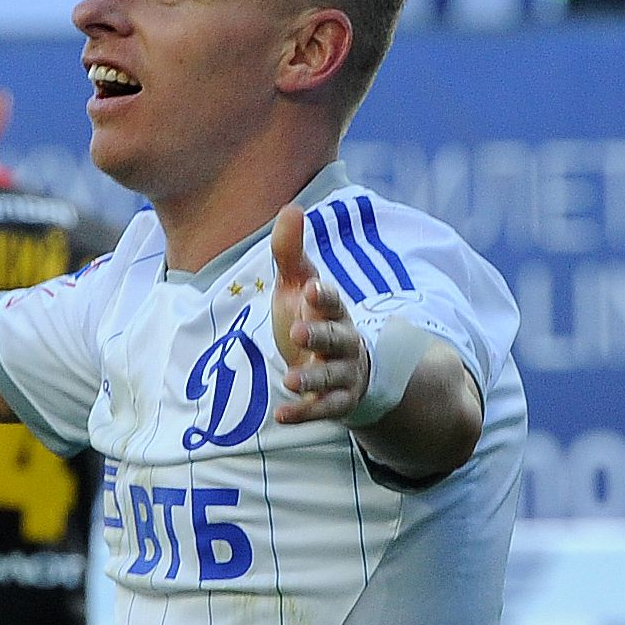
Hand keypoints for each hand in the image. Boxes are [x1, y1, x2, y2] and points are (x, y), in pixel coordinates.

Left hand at [270, 204, 369, 424]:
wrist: (340, 365)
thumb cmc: (313, 318)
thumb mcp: (297, 286)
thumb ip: (289, 252)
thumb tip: (291, 207)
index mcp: (333, 312)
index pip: (332, 301)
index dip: (324, 296)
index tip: (312, 287)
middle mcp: (343, 342)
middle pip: (337, 339)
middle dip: (320, 336)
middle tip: (299, 332)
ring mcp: (342, 374)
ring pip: (333, 378)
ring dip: (313, 379)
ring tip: (290, 381)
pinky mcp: (336, 402)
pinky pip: (324, 410)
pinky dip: (304, 413)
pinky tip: (281, 416)